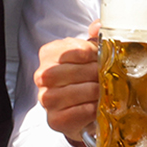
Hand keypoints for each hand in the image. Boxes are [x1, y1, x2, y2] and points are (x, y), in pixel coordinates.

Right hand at [35, 25, 100, 145]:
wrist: (84, 106)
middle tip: (105, 76)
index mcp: (49, 54)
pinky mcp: (55, 120)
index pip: (70, 50)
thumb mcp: (92, 51)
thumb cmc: (86, 76)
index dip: (90, 54)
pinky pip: (74, 113)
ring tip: (102, 91)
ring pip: (69, 93)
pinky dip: (89, 109)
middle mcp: (42, 76)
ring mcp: (46, 99)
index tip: (100, 58)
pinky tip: (96, 105)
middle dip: (92, 74)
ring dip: (91, 92)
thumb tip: (97, 26)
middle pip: (68, 72)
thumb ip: (97, 34)